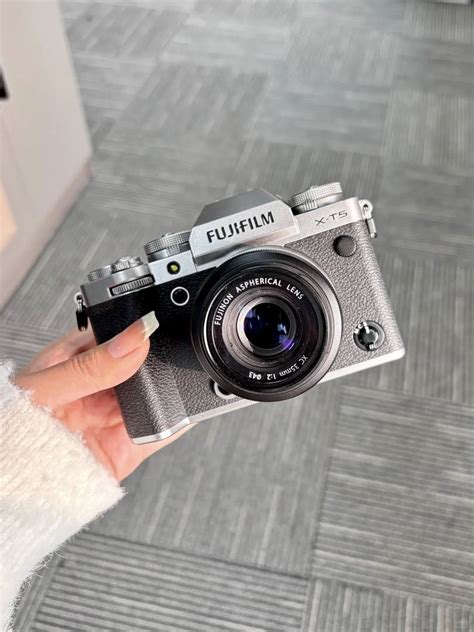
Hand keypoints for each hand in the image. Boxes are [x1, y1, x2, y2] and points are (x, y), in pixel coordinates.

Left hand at [14, 313, 192, 480]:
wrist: (11, 483)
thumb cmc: (10, 428)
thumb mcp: (47, 387)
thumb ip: (91, 365)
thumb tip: (133, 338)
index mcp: (76, 358)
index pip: (116, 333)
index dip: (135, 329)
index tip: (151, 326)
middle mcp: (100, 385)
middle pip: (141, 364)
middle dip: (155, 362)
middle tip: (156, 363)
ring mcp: (115, 416)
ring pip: (154, 394)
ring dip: (165, 391)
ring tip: (155, 392)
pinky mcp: (128, 446)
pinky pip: (161, 430)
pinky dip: (175, 422)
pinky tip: (174, 413)